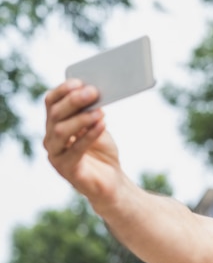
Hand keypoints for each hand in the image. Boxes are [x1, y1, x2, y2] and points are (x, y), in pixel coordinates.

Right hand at [43, 79, 120, 198]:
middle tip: (93, 92)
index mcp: (55, 123)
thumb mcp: (98, 126)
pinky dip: (89, 136)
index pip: (51, 102)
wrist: (111, 180)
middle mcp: (51, 137)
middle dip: (74, 101)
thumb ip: (94, 111)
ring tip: (100, 112)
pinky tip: (102, 125)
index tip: (79, 82)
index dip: (63, 90)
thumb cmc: (102, 151)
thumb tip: (97, 91)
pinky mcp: (66, 169)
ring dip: (81, 118)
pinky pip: (75, 150)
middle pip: (55, 114)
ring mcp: (56, 154)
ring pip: (60, 131)